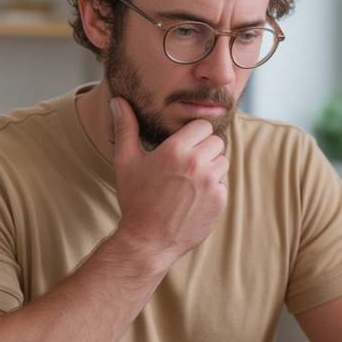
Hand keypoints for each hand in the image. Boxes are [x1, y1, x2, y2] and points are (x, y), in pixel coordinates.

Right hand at [111, 97, 228, 262]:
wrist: (148, 241)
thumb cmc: (135, 199)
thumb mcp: (125, 162)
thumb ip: (126, 128)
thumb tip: (117, 100)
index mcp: (175, 150)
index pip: (203, 126)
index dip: (193, 135)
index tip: (183, 147)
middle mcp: (196, 164)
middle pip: (216, 141)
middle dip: (203, 150)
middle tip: (185, 166)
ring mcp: (210, 183)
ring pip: (223, 161)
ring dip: (211, 168)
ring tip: (189, 183)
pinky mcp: (220, 201)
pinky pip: (223, 184)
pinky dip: (213, 190)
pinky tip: (194, 199)